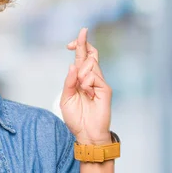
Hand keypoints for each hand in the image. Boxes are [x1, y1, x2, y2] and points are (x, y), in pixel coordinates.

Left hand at [60, 28, 112, 144]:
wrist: (86, 134)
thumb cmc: (76, 118)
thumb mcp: (66, 98)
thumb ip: (68, 82)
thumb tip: (72, 65)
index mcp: (81, 79)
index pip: (83, 58)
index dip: (79, 46)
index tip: (70, 43)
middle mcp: (91, 78)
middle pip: (90, 54)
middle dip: (82, 44)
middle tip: (76, 39)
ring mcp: (100, 83)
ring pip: (90, 64)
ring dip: (81, 74)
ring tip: (82, 90)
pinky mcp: (105, 89)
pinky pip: (94, 77)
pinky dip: (86, 84)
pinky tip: (88, 95)